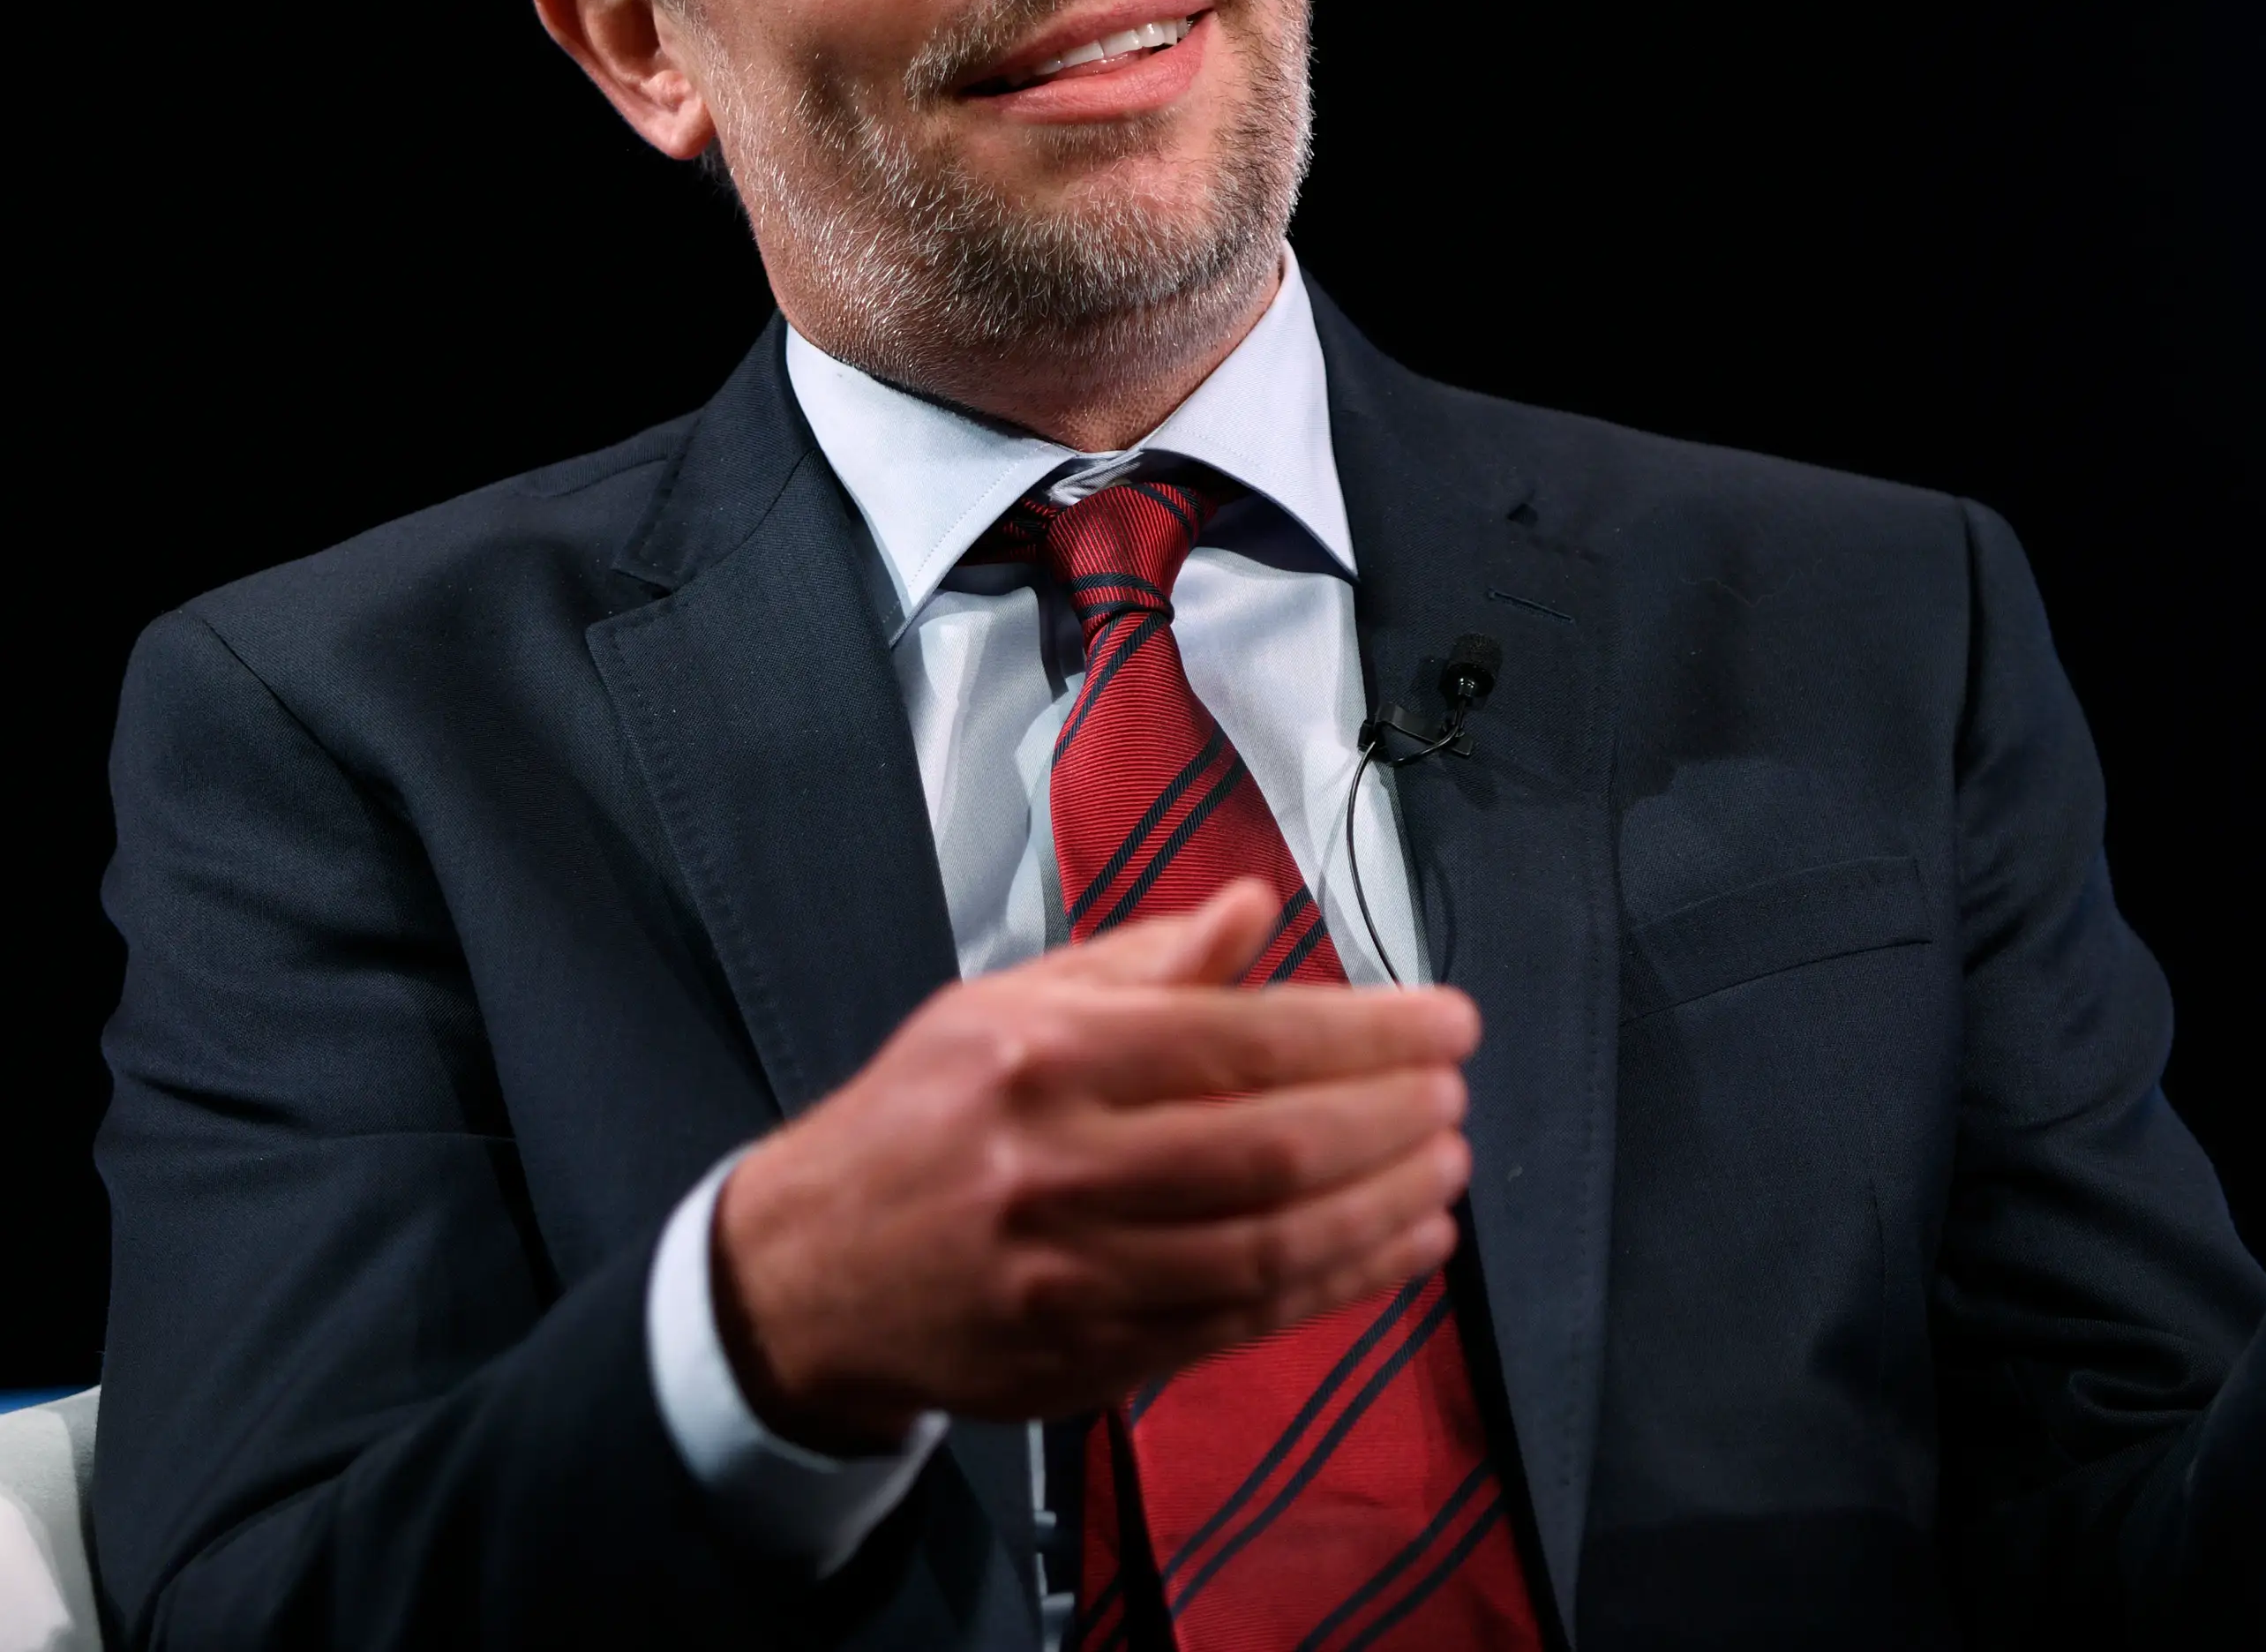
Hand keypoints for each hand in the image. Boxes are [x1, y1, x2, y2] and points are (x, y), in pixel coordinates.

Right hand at [708, 878, 1477, 1448]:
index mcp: (1044, 1056)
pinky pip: (1243, 1322)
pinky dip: (1339, 1283)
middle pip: (1269, 1149)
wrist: (811, 1270)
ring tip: (1448, 1169)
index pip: (1239, 1038)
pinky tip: (1400, 1245)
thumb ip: (1143, 964)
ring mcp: (1073, 1275)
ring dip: (1381, 1209)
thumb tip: (1256, 908)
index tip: (1449, 1024)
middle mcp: (1057, 1166)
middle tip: (1454, 1097)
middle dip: (1389, 1122)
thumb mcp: (1007, 1003)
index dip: (1366, 1034)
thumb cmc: (927, 1115)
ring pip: (1268, 1248)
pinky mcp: (1090, 1357)